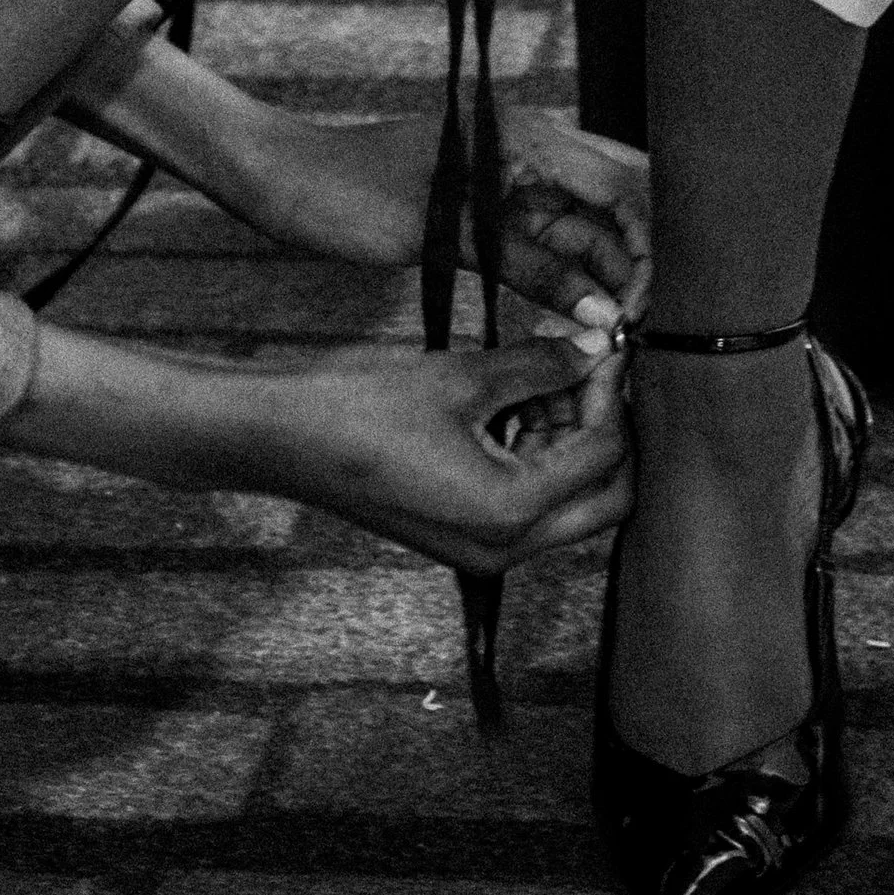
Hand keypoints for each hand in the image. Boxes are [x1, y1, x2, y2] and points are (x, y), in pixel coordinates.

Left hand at [242, 98, 647, 333]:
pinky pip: (549, 243)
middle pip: (616, 207)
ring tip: (620, 338)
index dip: (652, 244)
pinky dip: (568, 280)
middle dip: (639, 264)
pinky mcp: (492, 208)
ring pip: (587, 231)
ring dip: (606, 280)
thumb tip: (604, 317)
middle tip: (646, 329)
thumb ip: (529, 270)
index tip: (654, 304)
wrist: (283, 181)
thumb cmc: (349, 194)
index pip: (623, 183)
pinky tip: (583, 322)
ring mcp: (512, 179)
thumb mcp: (444, 235)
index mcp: (524, 135)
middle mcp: (529, 150)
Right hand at [256, 335, 631, 576]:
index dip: (611, 392)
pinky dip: (536, 454)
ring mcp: (483, 549)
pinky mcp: (463, 536)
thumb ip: (540, 363)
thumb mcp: (460, 377)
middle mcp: (505, 548)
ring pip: (569, 501)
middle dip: (605, 428)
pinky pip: (528, 503)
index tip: (604, 344)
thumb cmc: (360, 406)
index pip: (602, 455)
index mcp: (510, 512)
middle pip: (604, 498)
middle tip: (588, 368)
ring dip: (570, 437)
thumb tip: (596, 344)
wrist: (282, 439)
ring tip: (545, 371)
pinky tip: (515, 399)